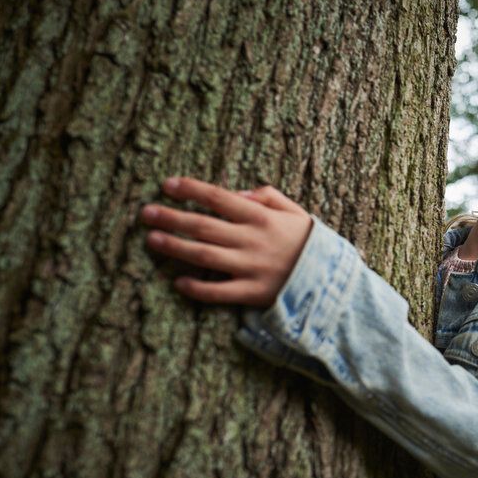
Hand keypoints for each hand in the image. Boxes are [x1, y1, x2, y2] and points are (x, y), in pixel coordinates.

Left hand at [139, 176, 312, 307]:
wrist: (331, 280)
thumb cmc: (308, 242)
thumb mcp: (294, 211)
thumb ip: (266, 197)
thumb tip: (237, 192)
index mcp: (261, 217)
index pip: (218, 198)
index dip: (191, 190)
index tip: (167, 184)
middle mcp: (252, 240)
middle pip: (203, 226)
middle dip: (171, 217)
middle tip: (146, 213)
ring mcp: (250, 268)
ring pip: (204, 256)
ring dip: (175, 247)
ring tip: (152, 241)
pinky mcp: (251, 293)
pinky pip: (218, 292)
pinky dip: (196, 288)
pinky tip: (178, 281)